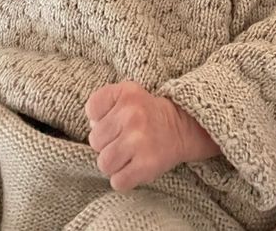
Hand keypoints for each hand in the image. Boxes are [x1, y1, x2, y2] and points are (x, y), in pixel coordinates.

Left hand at [85, 80, 215, 192]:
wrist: (182, 128)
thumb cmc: (148, 114)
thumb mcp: (129, 95)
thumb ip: (105, 103)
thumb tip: (92, 126)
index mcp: (127, 93)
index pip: (92, 108)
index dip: (100, 118)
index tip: (116, 119)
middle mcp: (132, 114)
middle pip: (95, 140)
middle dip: (106, 143)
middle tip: (124, 139)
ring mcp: (139, 141)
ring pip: (104, 163)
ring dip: (114, 163)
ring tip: (128, 155)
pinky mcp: (146, 165)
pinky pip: (117, 181)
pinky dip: (124, 178)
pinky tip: (134, 166)